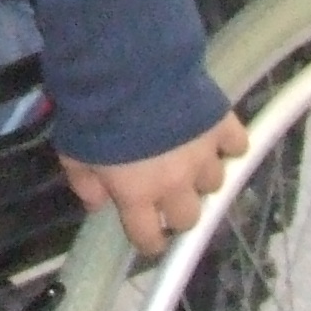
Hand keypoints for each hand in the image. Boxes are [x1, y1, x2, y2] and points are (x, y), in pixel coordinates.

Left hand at [60, 108, 250, 256]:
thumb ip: (85, 183)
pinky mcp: (222, 126)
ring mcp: (203, 156)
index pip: (150, 238)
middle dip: (178, 211)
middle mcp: (176, 184)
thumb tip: (98, 205)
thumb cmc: (93, 112)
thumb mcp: (73, 151)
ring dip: (201, 177)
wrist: (127, 69)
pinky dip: (228, 145)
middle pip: (189, 217)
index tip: (150, 238)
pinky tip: (216, 138)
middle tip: (168, 195)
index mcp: (138, 195)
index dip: (150, 242)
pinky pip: (237, 146)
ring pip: (215, 183)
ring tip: (190, 161)